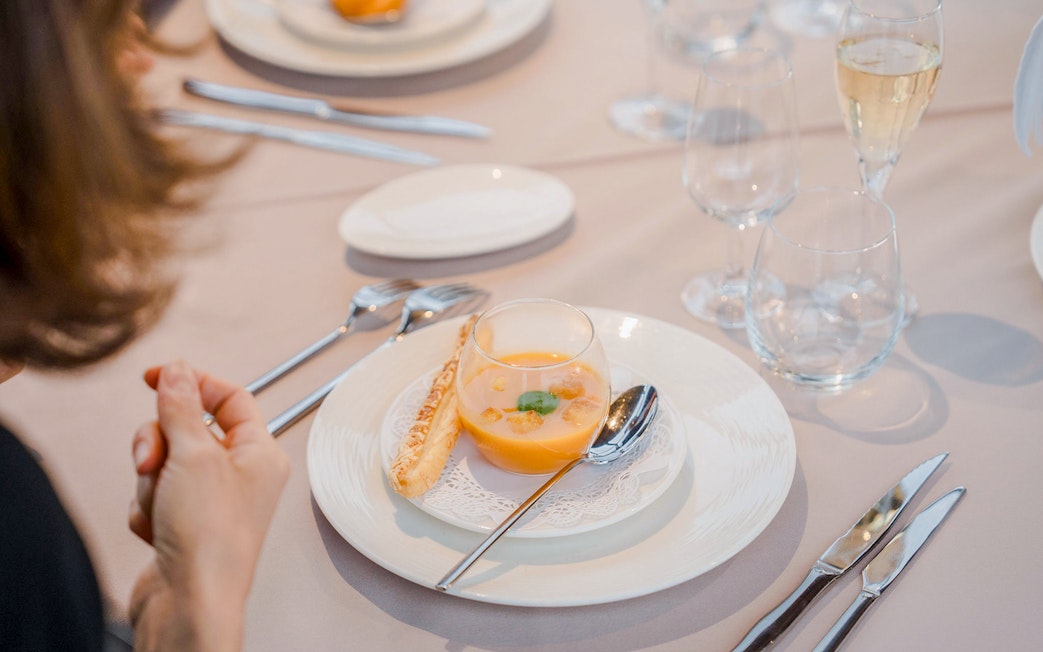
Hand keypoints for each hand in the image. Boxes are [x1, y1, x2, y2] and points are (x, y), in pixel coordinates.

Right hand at [128, 360, 289, 650]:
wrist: (189, 602)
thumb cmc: (209, 537)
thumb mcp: (193, 454)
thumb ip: (181, 405)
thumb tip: (178, 371)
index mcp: (260, 452)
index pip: (230, 397)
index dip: (191, 382)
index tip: (155, 377)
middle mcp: (242, 475)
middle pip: (188, 429)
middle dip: (160, 443)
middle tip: (153, 461)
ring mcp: (212, 501)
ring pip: (165, 463)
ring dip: (152, 482)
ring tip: (160, 506)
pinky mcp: (185, 524)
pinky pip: (153, 495)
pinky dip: (147, 509)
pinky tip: (157, 530)